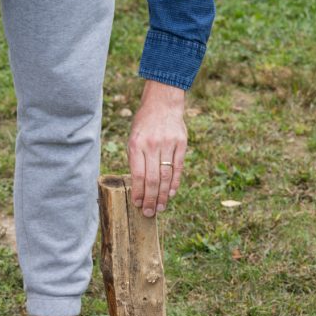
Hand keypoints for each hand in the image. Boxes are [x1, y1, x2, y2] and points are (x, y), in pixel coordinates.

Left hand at [127, 80, 187, 216]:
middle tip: (149, 213)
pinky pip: (178, 168)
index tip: (138, 205)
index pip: (138, 175)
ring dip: (163, 195)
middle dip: (151, 199)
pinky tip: (171, 193)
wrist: (163, 102)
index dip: (139, 192)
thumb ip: (136, 159)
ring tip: (160, 208)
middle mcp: (152, 145)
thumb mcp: (134, 137)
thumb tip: (139, 185)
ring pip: (166, 176)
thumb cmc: (145, 123)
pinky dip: (175, 183)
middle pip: (152, 179)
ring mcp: (168, 144)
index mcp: (137, 144)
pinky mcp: (181, 144)